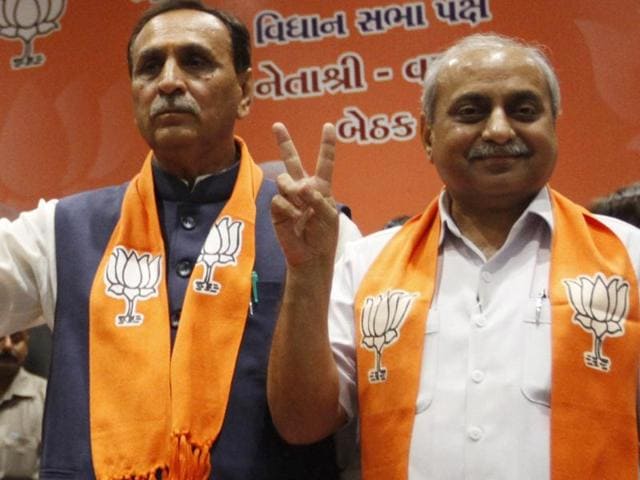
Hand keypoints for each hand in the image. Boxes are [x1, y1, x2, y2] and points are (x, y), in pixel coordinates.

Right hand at [271, 122, 338, 267]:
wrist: (310, 255)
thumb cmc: (323, 235)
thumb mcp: (329, 214)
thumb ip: (317, 197)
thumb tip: (299, 186)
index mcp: (321, 186)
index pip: (325, 162)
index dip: (326, 144)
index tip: (328, 126)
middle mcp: (303, 187)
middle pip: (292, 160)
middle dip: (284, 142)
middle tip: (277, 125)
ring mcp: (288, 197)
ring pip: (284, 179)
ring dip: (292, 191)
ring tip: (300, 209)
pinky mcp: (276, 208)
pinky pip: (279, 199)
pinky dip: (288, 209)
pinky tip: (294, 219)